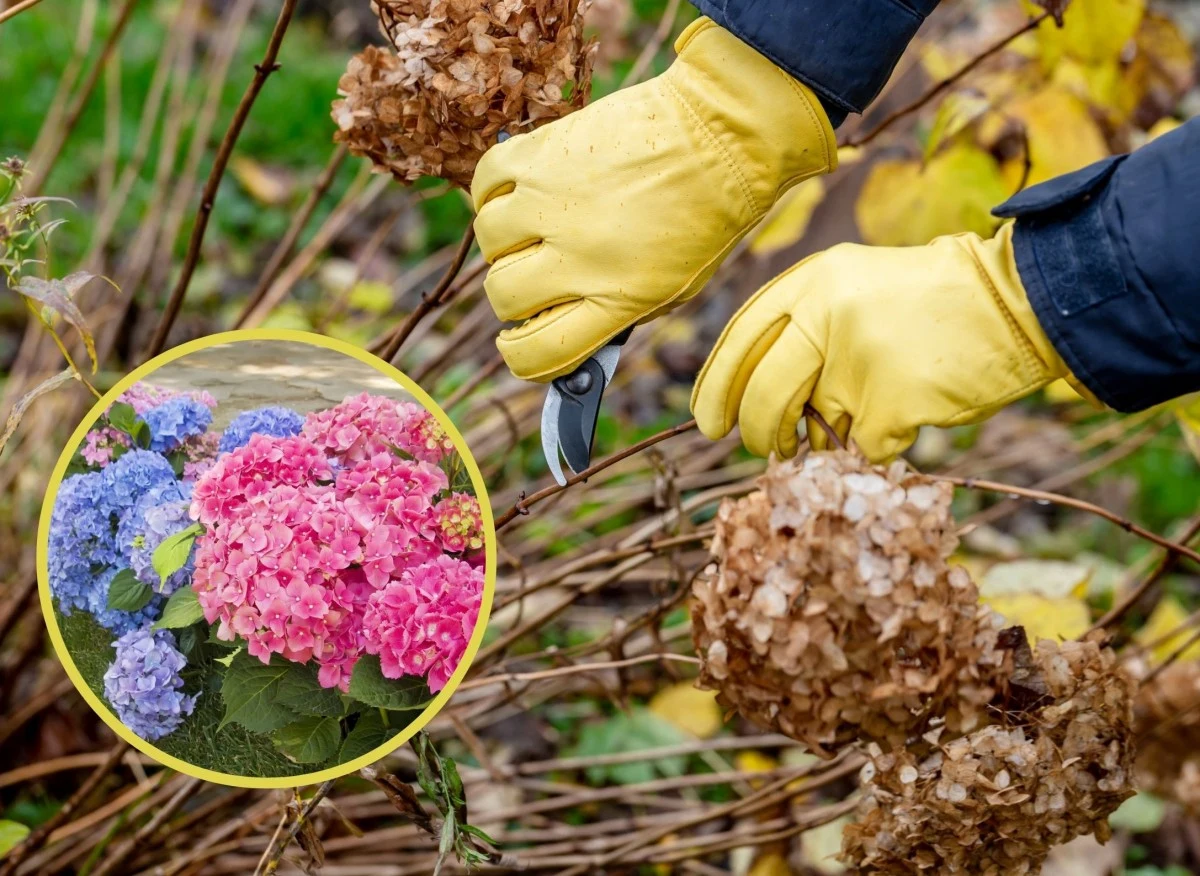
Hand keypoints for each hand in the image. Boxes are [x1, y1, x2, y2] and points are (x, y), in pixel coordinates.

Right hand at [471, 17, 835, 380]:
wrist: (723, 132)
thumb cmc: (706, 214)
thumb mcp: (676, 287)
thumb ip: (618, 313)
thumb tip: (565, 325)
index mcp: (617, 298)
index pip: (538, 352)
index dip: (521, 355)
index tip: (520, 344)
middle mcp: (579, 256)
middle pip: (504, 298)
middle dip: (513, 298)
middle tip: (533, 278)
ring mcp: (554, 203)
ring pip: (489, 242)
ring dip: (504, 243)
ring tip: (532, 229)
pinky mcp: (543, 154)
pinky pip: (486, 183)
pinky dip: (494, 193)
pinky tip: (519, 193)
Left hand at [691, 224, 1071, 460]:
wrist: (1014, 301)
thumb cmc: (930, 300)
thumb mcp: (852, 285)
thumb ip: (801, 327)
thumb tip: (749, 394)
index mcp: (811, 281)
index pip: (740, 340)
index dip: (716, 387)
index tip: (708, 421)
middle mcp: (826, 316)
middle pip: (764, 393)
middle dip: (758, 430)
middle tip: (765, 446)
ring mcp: (858, 361)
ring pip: (816, 426)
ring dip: (828, 435)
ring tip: (855, 414)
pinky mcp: (892, 403)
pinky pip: (865, 448)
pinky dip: (881, 443)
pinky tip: (908, 410)